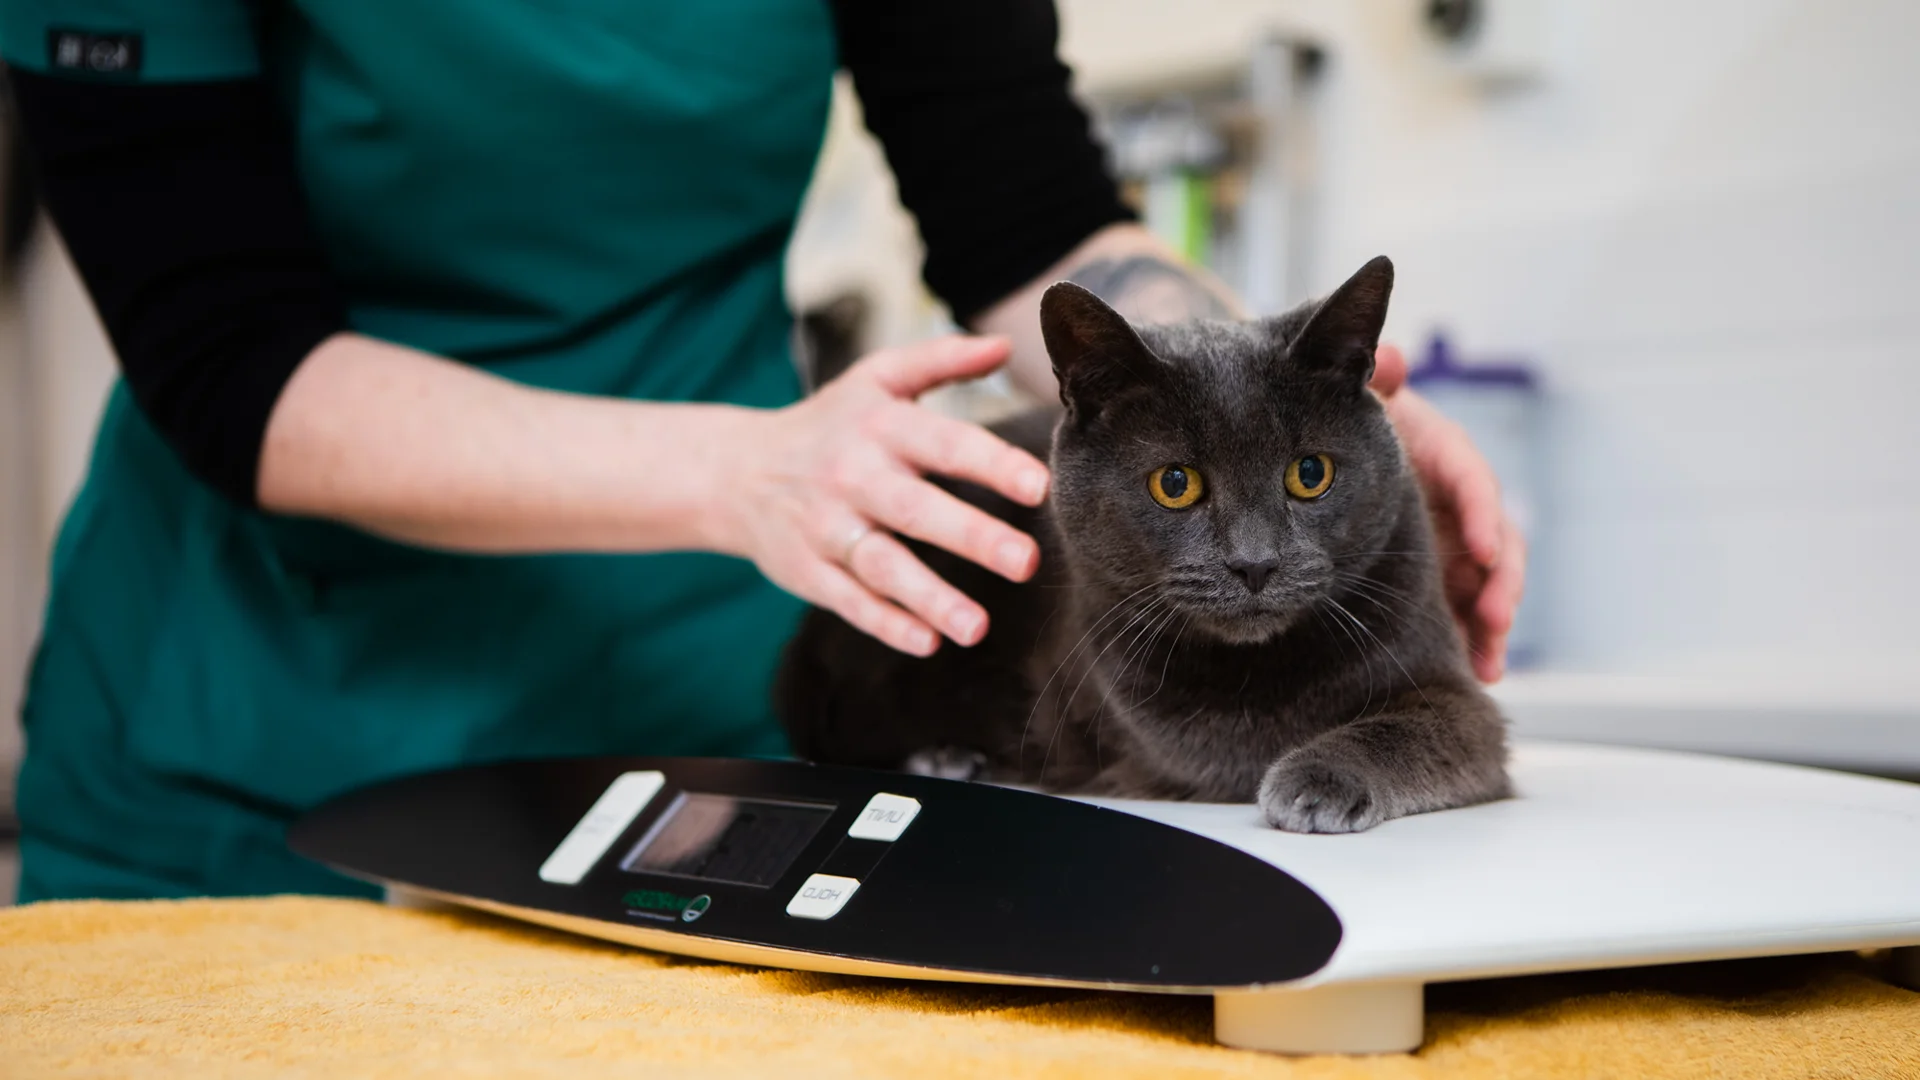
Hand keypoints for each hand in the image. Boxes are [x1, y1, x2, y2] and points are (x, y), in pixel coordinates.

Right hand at [712, 336, 1050, 656]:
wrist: (737, 471)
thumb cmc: (831, 424)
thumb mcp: (877, 379)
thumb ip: (942, 360)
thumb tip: (1004, 345)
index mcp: (880, 426)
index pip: (943, 443)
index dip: (990, 463)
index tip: (1038, 486)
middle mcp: (853, 475)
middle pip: (916, 509)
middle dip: (972, 536)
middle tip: (1026, 562)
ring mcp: (827, 527)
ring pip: (882, 565)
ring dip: (930, 597)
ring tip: (977, 627)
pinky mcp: (807, 571)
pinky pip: (848, 601)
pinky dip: (885, 623)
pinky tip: (927, 642)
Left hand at [1369, 344, 1525, 681]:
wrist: (1336, 444)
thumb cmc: (1354, 417)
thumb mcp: (1365, 401)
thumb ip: (1376, 382)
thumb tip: (1387, 356)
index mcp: (1444, 455)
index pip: (1473, 481)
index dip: (1482, 514)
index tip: (1484, 550)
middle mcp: (1458, 498)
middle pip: (1496, 539)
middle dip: (1502, 582)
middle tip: (1494, 618)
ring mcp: (1455, 536)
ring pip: (1489, 580)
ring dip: (1494, 620)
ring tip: (1489, 660)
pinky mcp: (1443, 568)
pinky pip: (1467, 604)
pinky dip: (1475, 634)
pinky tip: (1478, 669)